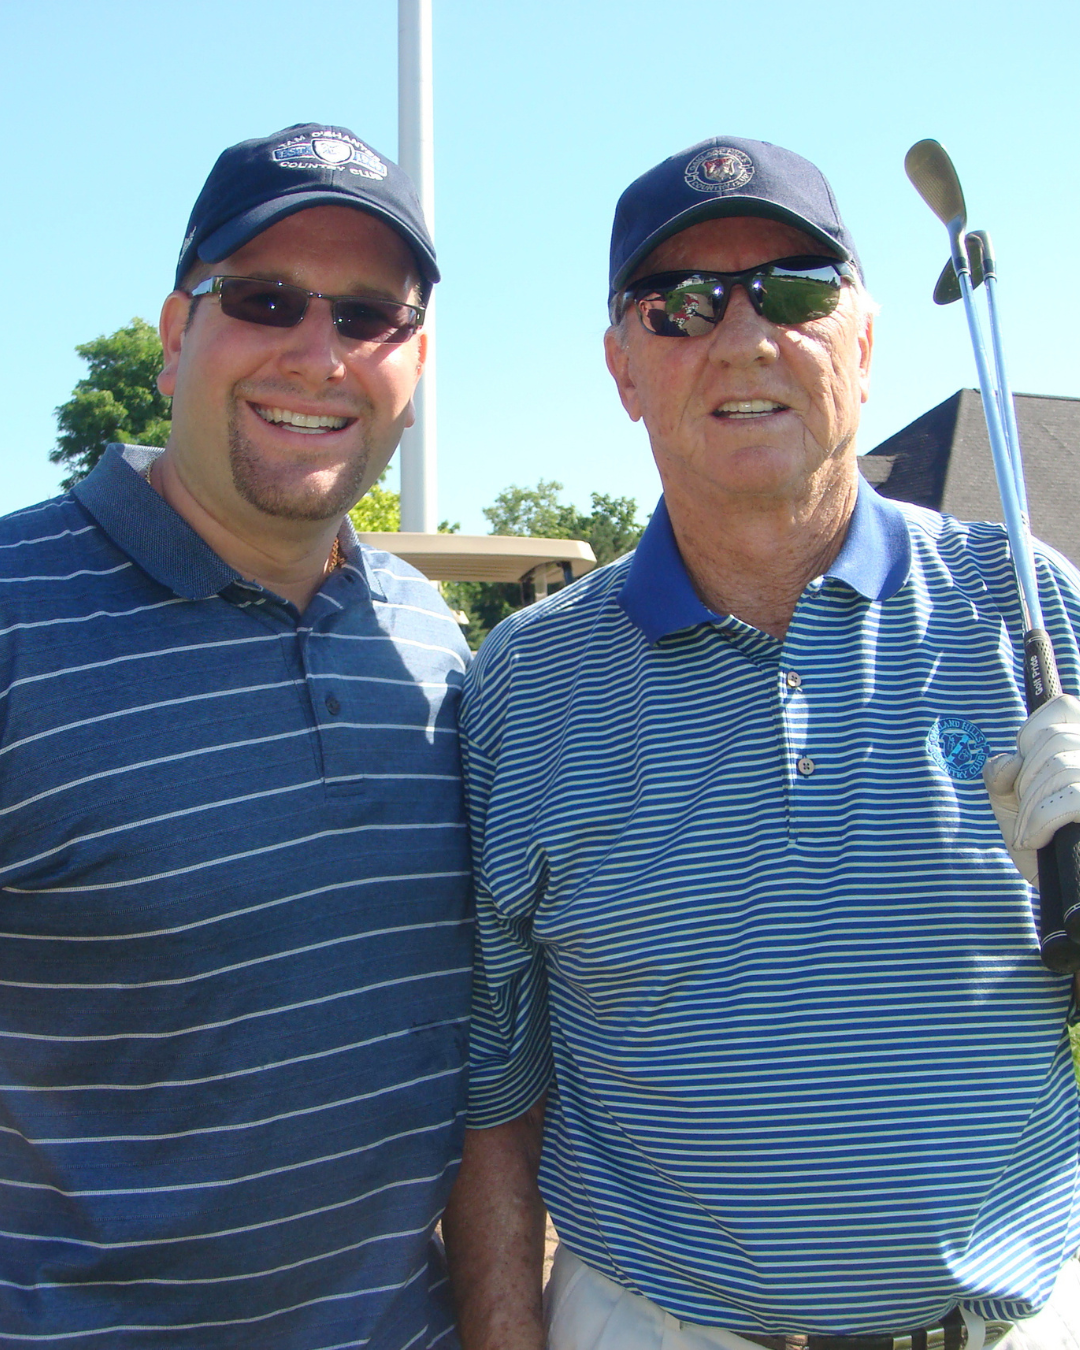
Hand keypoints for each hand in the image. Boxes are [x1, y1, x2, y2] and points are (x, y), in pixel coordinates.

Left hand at [983, 693, 1079, 886]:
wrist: (1070, 895)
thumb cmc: (1043, 845)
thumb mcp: (1012, 802)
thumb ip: (1002, 773)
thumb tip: (1010, 761)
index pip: (1064, 707)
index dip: (1032, 733)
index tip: (1023, 768)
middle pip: (1052, 741)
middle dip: (1025, 780)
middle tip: (1027, 811)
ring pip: (1058, 767)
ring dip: (1030, 806)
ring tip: (1031, 832)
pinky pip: (1070, 797)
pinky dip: (1040, 821)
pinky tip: (1036, 841)